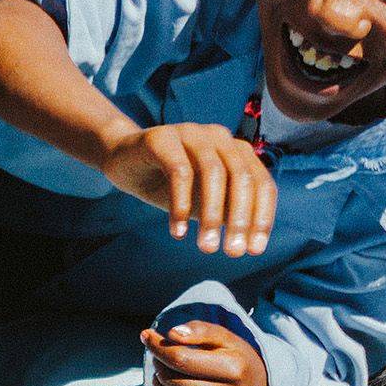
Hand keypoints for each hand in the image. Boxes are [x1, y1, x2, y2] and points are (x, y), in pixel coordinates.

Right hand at [101, 124, 275, 257]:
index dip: (262, 217)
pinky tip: (177, 232)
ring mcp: (192, 133)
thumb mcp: (201, 202)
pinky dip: (180, 204)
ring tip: (206, 247)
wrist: (123, 161)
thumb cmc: (167, 183)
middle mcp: (219, 137)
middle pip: (242, 177)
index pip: (261, 183)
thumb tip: (247, 242)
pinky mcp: (162, 138)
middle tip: (233, 252)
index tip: (254, 250)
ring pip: (213, 172)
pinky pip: (179, 171)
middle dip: (240, 218)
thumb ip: (224, 212)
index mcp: (236, 151)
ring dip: (212, 214)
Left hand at [141, 321, 267, 385]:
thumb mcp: (225, 338)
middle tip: (160, 351)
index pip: (181, 359)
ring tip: (169, 368)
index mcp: (233, 368)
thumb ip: (200, 330)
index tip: (146, 335)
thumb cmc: (237, 358)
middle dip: (159, 362)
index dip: (158, 347)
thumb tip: (172, 334)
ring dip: (161, 380)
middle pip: (172, 380)